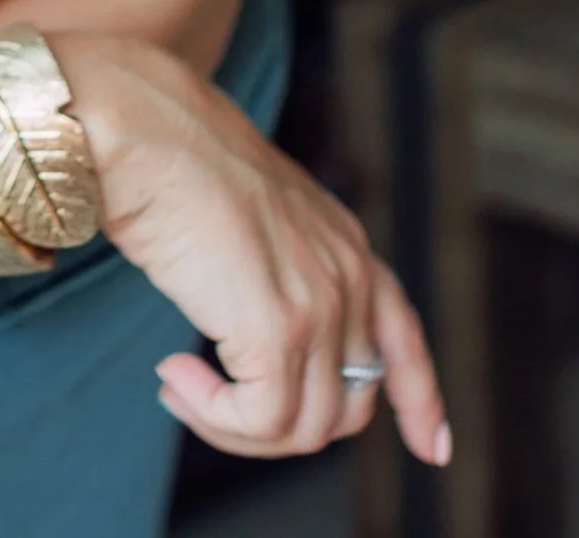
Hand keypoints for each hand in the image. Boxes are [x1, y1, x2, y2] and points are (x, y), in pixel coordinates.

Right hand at [58, 34, 450, 465]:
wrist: (143, 129)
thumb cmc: (170, 156)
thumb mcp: (251, 212)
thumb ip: (276, 264)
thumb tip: (253, 324)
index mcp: (345, 243)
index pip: (402, 338)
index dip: (421, 400)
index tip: (435, 449)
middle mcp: (347, 277)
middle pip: (348, 406)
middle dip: (282, 425)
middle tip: (212, 399)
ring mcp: (319, 306)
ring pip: (303, 430)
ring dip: (233, 425)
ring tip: (178, 383)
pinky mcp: (277, 331)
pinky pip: (261, 422)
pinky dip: (212, 416)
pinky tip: (172, 376)